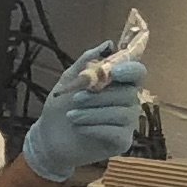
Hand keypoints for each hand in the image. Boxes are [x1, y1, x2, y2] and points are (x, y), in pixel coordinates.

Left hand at [23, 54, 147, 181]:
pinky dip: (95, 128)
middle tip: (76, 100)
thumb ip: (87, 61)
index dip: (129, 70)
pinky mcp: (122, 141)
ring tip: (72, 116)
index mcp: (119, 83)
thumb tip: (108, 44)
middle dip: (99, 96)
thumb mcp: (68, 80)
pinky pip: (116, 132)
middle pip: (128, 94)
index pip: (137, 72)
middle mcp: (128, 101)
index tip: (113, 72)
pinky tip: (80, 128)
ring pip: (121, 113)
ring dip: (92, 113)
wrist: (49, 139)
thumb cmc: (61, 107)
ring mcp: (127, 123)